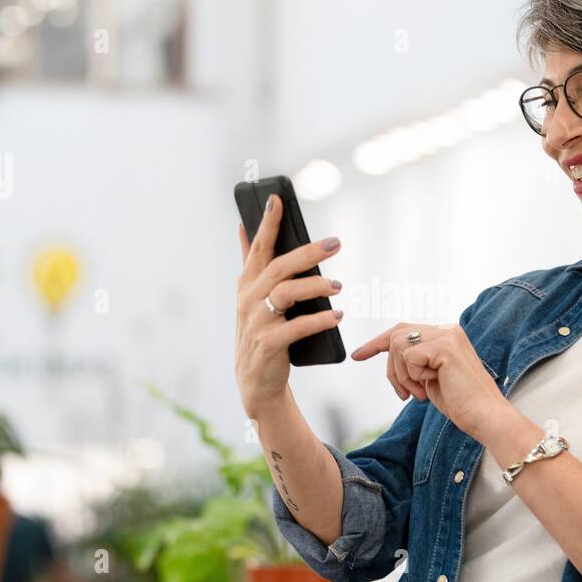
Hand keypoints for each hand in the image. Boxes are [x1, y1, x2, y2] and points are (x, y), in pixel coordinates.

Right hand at [235, 195, 342, 416]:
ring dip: (316, 286)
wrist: (257, 382)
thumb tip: (244, 229)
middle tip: (335, 243)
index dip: (267, 223)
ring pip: (286, 293)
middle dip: (307, 252)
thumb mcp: (252, 298)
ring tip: (337, 285)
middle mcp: (248, 300)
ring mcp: (255, 322)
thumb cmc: (262, 333)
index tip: (277, 199)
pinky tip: (336, 315)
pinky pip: (296, 327)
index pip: (258, 248)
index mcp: (247, 284)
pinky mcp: (267, 345)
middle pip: (279, 267)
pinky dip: (319, 320)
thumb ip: (251, 265)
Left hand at [351, 322, 507, 438]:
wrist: (485, 417)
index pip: (403, 330)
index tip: (358, 355)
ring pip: (398, 346)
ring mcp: (447, 335)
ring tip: (421, 393)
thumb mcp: (431, 378)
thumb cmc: (462, 403)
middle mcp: (448, 329)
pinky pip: (408, 357)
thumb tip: (391, 355)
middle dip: (390, 367)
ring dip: (403, 376)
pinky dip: (413, 377)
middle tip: (404, 394)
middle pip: (396, 336)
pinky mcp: (445, 346)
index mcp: (446, 334)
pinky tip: (430, 387)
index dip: (377, 343)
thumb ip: (415, 362)